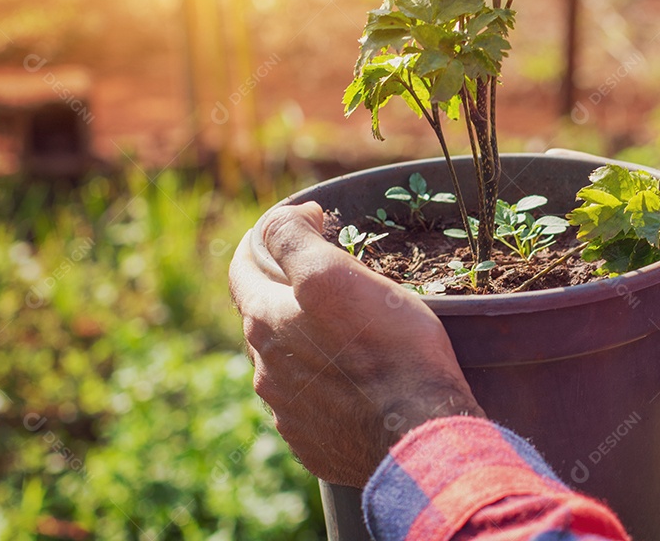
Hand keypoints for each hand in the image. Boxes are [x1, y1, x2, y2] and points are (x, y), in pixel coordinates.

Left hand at [230, 202, 483, 487]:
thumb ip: (294, 239)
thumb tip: (286, 217)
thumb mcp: (339, 275)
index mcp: (265, 322)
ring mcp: (288, 412)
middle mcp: (265, 370)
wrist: (419, 433)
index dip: (264, 240)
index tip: (301, 225)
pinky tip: (357, 381)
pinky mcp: (313, 443)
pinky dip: (325, 383)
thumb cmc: (389, 347)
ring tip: (351, 332)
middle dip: (289, 291)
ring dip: (308, 340)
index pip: (241, 268)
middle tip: (334, 278)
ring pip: (287, 362)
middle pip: (265, 316)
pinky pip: (310, 403)